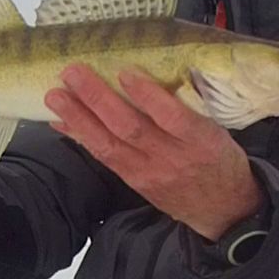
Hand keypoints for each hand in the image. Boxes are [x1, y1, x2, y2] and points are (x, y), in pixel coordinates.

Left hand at [45, 64, 261, 240]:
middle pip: (131, 129)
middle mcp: (173, 158)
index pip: (173, 118)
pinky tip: (61, 121)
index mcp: (202, 141)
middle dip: (97, 99)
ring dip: (79, 118)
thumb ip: (194, 106)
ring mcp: (149, 173)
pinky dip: (80, 137)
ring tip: (55, 95)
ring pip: (109, 145)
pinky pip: (104, 157)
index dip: (147, 96)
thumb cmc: (221, 160)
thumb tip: (166, 67)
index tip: (125, 72)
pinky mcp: (134, 182)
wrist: (223, 210)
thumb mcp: (220, 131)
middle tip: (73, 74)